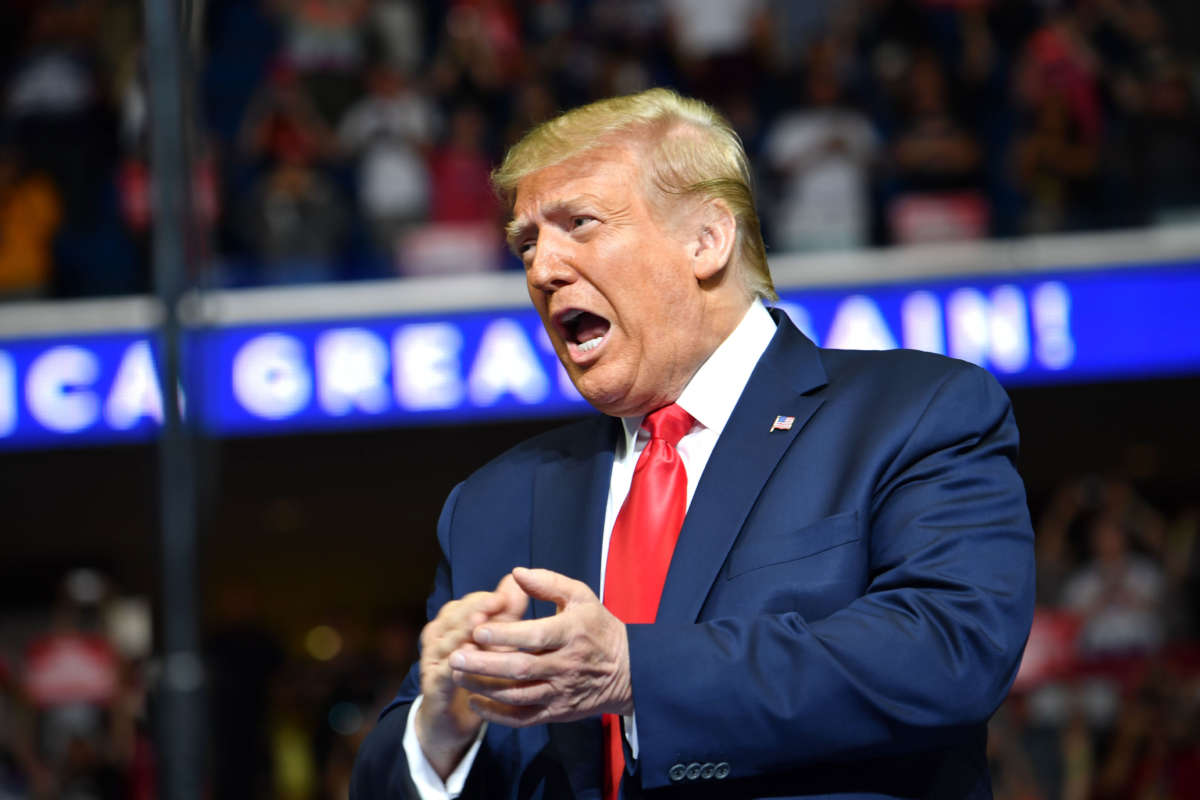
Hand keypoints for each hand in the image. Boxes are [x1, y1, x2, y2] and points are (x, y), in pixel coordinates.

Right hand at [415, 573, 527, 777]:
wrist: (454, 720)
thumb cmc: (479, 675)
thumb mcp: (495, 643)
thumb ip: (506, 613)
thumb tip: (517, 581)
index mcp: (453, 624)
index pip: (467, 603)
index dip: (486, 598)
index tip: (506, 594)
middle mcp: (439, 638)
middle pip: (454, 616)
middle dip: (475, 607)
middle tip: (495, 601)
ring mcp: (433, 662)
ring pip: (446, 641)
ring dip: (462, 631)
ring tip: (479, 624)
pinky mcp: (433, 687)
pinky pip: (442, 674)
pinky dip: (453, 666)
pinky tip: (468, 660)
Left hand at [449, 567, 632, 726]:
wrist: (628, 670)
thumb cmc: (598, 627)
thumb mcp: (581, 597)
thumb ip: (549, 583)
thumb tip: (516, 573)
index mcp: (571, 633)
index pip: (535, 636)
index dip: (505, 635)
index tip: (477, 630)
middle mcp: (566, 665)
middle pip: (520, 668)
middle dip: (484, 664)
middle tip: (455, 657)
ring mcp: (561, 691)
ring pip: (517, 695)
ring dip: (484, 688)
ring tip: (457, 676)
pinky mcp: (557, 712)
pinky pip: (524, 718)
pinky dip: (497, 715)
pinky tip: (475, 703)